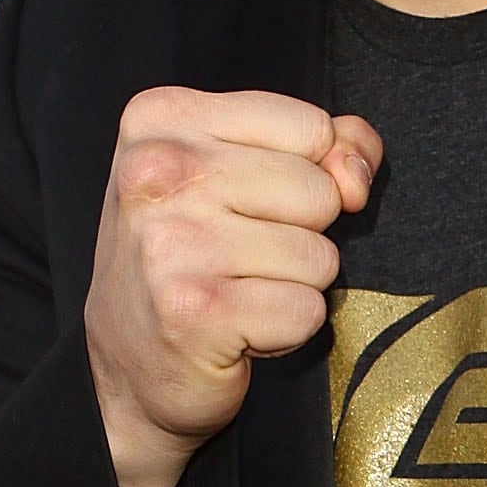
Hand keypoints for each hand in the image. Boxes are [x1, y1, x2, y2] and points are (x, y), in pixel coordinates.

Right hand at [84, 87, 381, 486]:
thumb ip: (324, 148)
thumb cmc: (191, 257)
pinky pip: (307, 311)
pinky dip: (286, 330)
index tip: (253, 204)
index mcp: (162, 121)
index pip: (309, 127)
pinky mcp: (195, 311)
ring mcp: (171, 243)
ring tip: (237, 291)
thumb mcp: (243, 174)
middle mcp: (156, 173)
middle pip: (318, 192)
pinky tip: (237, 328)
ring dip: (293, 285)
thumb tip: (356, 175)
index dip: (310, 174)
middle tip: (239, 257)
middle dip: (301, 233)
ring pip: (319, 255)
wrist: (129, 366)